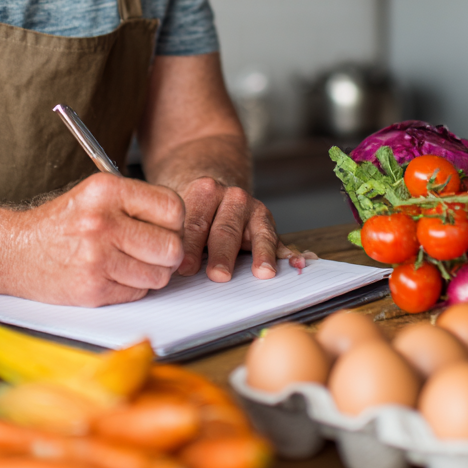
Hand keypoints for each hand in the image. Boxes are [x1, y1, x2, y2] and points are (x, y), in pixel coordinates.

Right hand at [10, 173, 185, 306]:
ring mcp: (97, 258)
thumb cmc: (61, 224)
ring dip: (152, 273)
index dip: (175, 220)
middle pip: (171, 246)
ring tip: (130, 262)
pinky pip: (139, 292)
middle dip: (168, 252)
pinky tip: (113, 274)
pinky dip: (133, 287)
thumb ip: (136, 202)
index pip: (171, 206)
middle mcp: (102, 222)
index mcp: (106, 190)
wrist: (15, 251)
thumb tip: (181, 222)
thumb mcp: (95, 195)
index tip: (166, 226)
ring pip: (160, 274)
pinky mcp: (93, 289)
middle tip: (153, 250)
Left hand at [176, 176, 308, 281]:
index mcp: (205, 192)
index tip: (184, 269)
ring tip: (263, 273)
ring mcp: (254, 210)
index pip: (195, 223)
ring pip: (259, 233)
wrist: (212, 191)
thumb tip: (167, 267)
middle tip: (218, 276)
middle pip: (226, 230)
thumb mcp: (179, 215)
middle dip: (222, 254)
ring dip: (262, 254)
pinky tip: (300, 263)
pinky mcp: (269, 225)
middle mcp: (233, 197)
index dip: (189, 247)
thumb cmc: (191, 211)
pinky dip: (291, 254)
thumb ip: (177, 237)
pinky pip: (281, 241)